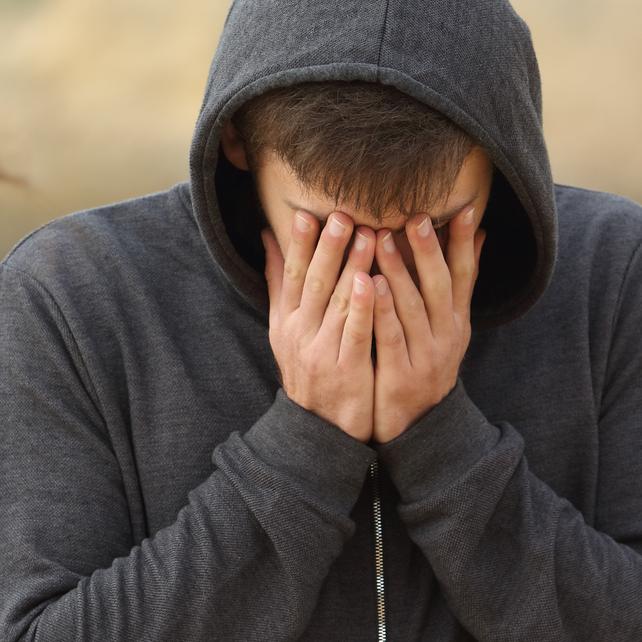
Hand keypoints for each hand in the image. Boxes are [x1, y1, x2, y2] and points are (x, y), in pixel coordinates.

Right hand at [262, 210, 376, 440]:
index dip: (298, 244)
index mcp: (286, 320)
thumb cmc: (309, 368)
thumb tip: (269, 237)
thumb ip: (279, 282)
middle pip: (313, 282)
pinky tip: (372, 283)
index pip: (290, 274)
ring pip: (336, 303)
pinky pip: (353, 333)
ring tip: (368, 236)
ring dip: (351, 268)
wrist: (319, 427)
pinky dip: (361, 307)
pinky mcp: (344, 369)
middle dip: (328, 247)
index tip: (306, 213)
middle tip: (342, 214)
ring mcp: (320, 351)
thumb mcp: (285, 327)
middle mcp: (298, 333)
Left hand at [372, 206, 483, 441]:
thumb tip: (479, 236)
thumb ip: (458, 285)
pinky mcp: (401, 375)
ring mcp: (426, 356)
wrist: (417, 427)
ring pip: (412, 307)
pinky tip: (368, 286)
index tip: (465, 208)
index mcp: (457, 321)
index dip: (465, 242)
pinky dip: (381, 311)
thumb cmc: (425, 365)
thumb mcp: (449, 327)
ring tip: (382, 238)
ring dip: (398, 271)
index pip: (465, 274)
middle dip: (429, 249)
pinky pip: (390, 337)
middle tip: (415, 215)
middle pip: (440, 285)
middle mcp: (447, 335)